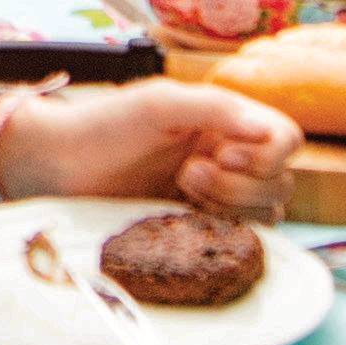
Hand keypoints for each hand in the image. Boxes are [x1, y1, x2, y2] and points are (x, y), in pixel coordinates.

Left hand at [36, 75, 300, 217]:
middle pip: (281, 182)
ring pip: (266, 214)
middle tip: (186, 173)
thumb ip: (216, 109)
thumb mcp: (160, 104)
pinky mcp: (199, 229)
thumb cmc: (106, 125)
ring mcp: (217, 197)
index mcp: (228, 122)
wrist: (59, 165)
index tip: (221, 154)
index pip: (286, 139)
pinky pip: (238, 240)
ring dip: (230, 206)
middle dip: (239, 184)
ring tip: (180, 190)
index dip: (266, 154)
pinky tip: (182, 217)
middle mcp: (230, 158)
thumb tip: (269, 132)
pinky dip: (221, 232)